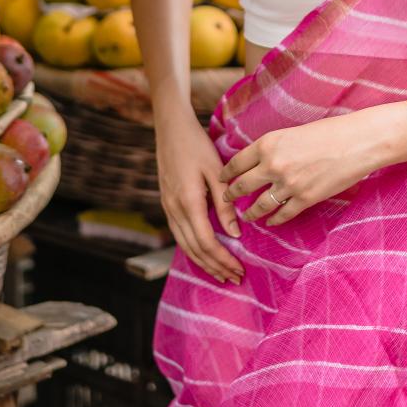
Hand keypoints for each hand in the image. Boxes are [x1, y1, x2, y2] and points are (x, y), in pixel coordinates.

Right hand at [156, 108, 242, 283]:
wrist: (170, 128)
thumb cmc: (196, 145)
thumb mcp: (216, 172)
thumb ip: (225, 204)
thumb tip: (235, 233)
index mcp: (188, 202)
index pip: (206, 242)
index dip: (222, 259)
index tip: (239, 269)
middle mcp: (174, 209)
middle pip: (194, 249)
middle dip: (214, 267)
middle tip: (234, 278)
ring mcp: (168, 208)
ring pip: (184, 245)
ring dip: (203, 262)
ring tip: (221, 273)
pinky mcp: (167, 204)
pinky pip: (179, 235)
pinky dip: (193, 249)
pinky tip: (204, 253)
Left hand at [221, 114, 374, 226]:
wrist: (357, 143)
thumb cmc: (329, 132)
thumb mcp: (292, 133)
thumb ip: (273, 148)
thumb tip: (260, 161)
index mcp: (268, 143)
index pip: (237, 162)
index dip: (226, 174)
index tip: (221, 179)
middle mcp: (273, 165)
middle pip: (242, 186)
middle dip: (231, 195)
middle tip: (226, 200)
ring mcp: (288, 184)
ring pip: (259, 205)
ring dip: (250, 212)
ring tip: (246, 216)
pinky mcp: (305, 199)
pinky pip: (282, 214)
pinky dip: (273, 220)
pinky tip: (270, 221)